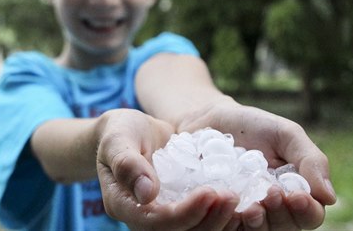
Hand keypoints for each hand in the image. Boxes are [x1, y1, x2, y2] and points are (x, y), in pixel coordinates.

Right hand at [95, 109, 242, 230]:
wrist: (129, 133)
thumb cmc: (120, 131)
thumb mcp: (118, 139)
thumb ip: (127, 163)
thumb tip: (146, 194)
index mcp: (122, 204)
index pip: (155, 221)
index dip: (184, 213)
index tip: (208, 192)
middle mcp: (141, 217)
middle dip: (207, 219)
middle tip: (231, 196)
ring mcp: (160, 216)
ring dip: (216, 220)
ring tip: (235, 196)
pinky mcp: (176, 208)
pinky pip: (198, 220)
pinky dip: (217, 214)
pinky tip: (235, 198)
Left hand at [177, 97, 336, 229]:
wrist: (209, 119)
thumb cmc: (253, 127)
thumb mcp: (286, 134)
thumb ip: (310, 160)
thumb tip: (329, 197)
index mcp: (293, 193)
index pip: (310, 215)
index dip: (306, 210)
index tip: (297, 195)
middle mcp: (270, 209)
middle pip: (285, 228)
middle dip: (281, 215)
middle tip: (272, 194)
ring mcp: (242, 214)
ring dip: (257, 223)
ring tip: (252, 206)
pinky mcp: (216, 213)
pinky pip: (224, 227)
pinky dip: (226, 219)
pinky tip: (226, 202)